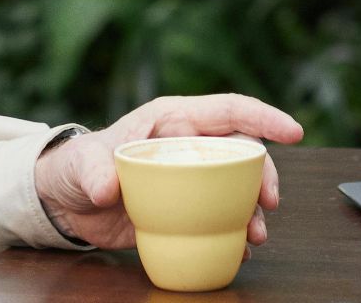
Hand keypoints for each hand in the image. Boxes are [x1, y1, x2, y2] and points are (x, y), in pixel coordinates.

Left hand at [33, 95, 302, 250]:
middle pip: (243, 153)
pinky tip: (238, 249)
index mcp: (172, 120)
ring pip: (239, 188)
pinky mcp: (188, 209)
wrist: (67, 202)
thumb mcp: (82, 165)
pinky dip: (235, 232)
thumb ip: (94, 173)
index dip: (263, 118)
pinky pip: (222, 217)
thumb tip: (108, 188)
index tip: (293, 132)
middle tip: (269, 202)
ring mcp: (192, 178)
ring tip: (255, 235)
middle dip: (265, 175)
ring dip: (254, 210)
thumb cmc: (77, 166)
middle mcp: (189, 146)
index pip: (227, 111)